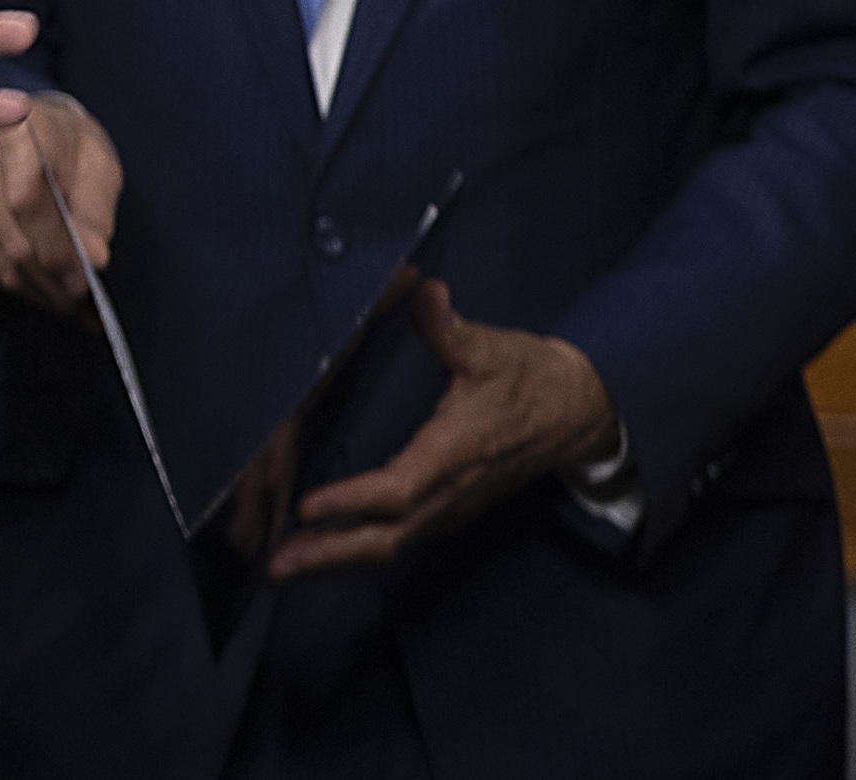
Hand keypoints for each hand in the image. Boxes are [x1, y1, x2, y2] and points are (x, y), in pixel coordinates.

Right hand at [0, 89, 121, 314]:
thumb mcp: (99, 167)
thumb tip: (93, 258)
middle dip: (52, 282)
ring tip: (68, 300)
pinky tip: (40, 285)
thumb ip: (97, 211)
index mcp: (16, 132)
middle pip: (11, 238)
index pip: (27, 202)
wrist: (32, 133)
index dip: (56, 249)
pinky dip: (14, 283)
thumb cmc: (70, 149)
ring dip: (36, 289)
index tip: (83, 282)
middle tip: (82, 302)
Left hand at [261, 281, 618, 580]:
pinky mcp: (452, 507)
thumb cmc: (529, 377)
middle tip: (276, 565)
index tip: (308, 508)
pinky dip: (362, 548)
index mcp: (455, 454)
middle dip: (332, 552)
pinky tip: (327, 549)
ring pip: (393, 543)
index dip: (355, 501)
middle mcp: (451, 491)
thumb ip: (448, 326)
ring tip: (284, 565)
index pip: (400, 489)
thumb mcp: (490, 348)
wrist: (579, 412)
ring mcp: (452, 506)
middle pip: (388, 535)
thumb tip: (422, 290)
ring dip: (339, 556)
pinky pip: (403, 537)